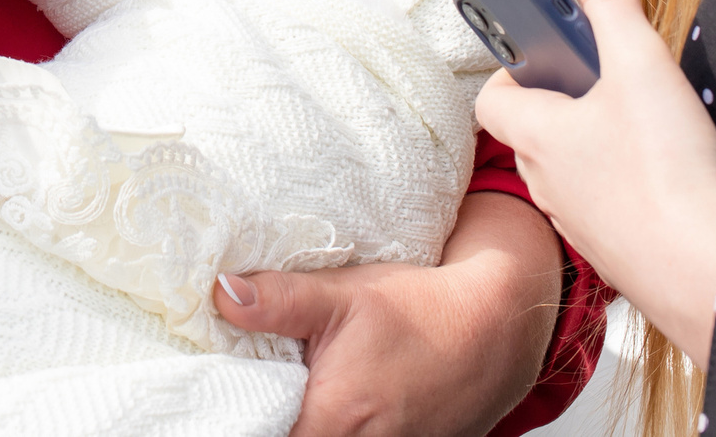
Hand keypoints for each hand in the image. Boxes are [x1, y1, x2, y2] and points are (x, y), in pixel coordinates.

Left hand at [212, 190, 561, 436]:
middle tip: (257, 393)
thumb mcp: (343, 294)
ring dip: (303, 426)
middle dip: (270, 422)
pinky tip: (327, 404)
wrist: (494, 329)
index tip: (225, 399)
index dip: (240, 421)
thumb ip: (278, 299)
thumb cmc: (422, 310)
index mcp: (335, 417)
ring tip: (291, 398)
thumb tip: (221, 292)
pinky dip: (337, 430)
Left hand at [472, 0, 715, 362]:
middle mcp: (542, 179)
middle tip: (616, 77)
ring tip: (648, 124)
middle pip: (534, 123)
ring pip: (569, 165)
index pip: (492, 91)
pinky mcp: (613, 249)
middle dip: (567, 94)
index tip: (560, 44)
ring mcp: (575, 220)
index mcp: (535, 131)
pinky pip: (603, 202)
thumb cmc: (667, 170)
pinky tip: (666, 173)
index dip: (519, 63)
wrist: (707, 274)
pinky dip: (623, 181)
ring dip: (596, 138)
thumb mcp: (638, 60)